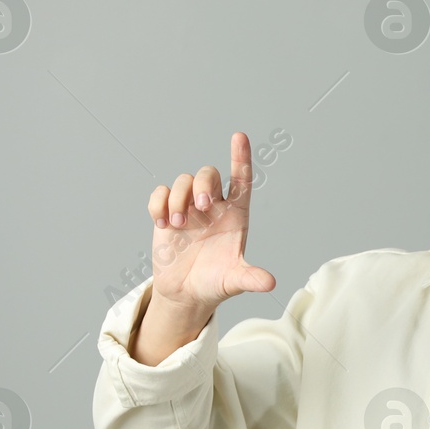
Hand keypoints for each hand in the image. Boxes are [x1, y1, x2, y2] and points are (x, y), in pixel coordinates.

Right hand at [146, 132, 275, 319]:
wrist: (186, 292)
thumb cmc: (216, 283)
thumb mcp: (234, 281)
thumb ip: (251, 278)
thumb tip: (270, 283)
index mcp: (236, 215)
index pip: (241, 179)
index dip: (241, 157)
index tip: (239, 136)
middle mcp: (213, 206)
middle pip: (209, 174)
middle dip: (203, 184)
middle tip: (201, 207)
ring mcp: (189, 208)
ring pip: (184, 180)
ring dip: (179, 198)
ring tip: (177, 225)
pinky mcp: (166, 214)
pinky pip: (161, 192)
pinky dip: (159, 203)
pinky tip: (163, 223)